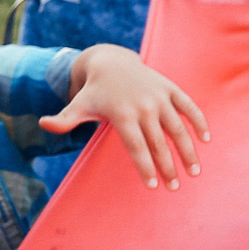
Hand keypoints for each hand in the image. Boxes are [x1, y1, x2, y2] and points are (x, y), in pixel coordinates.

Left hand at [44, 46, 208, 189]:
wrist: (111, 61)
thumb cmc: (94, 92)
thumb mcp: (77, 106)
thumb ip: (64, 120)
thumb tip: (42, 124)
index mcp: (122, 114)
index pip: (136, 147)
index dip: (145, 167)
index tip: (152, 186)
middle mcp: (144, 106)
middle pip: (158, 143)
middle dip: (168, 167)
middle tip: (174, 188)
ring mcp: (159, 97)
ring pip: (178, 128)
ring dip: (188, 150)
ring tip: (195, 172)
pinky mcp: (171, 89)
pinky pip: (189, 107)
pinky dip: (199, 121)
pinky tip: (206, 140)